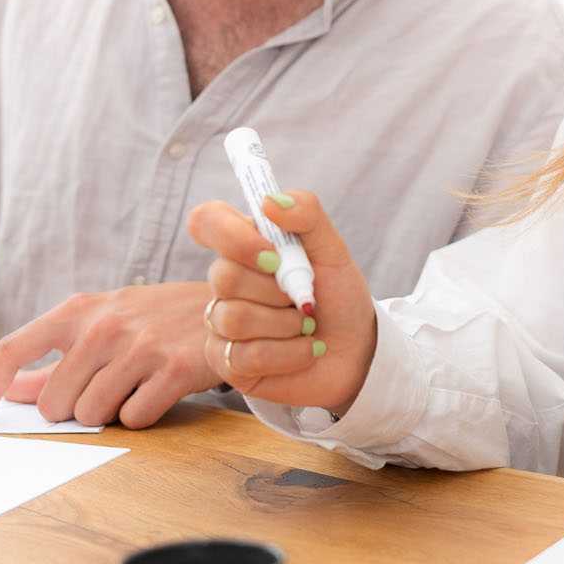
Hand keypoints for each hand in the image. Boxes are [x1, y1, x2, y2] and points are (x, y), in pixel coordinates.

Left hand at [0, 281, 220, 428]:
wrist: (229, 303)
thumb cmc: (156, 318)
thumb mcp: (104, 323)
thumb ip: (55, 359)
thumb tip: (9, 392)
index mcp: (79, 311)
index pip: (14, 350)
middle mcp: (104, 326)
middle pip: (53, 403)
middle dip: (71, 410)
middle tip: (102, 390)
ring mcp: (139, 348)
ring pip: (92, 415)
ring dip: (109, 414)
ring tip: (134, 387)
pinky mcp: (174, 370)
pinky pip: (134, 419)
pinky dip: (142, 415)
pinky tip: (158, 391)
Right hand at [186, 189, 374, 415]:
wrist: (358, 350)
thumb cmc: (339, 297)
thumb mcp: (333, 250)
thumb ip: (307, 214)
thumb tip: (269, 201)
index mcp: (246, 245)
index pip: (206, 221)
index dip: (231, 236)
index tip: (273, 253)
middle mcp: (227, 282)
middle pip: (223, 276)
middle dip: (277, 289)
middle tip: (304, 296)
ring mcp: (222, 323)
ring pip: (234, 318)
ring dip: (287, 323)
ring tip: (307, 325)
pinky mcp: (228, 362)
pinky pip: (246, 355)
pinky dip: (289, 352)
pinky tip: (305, 350)